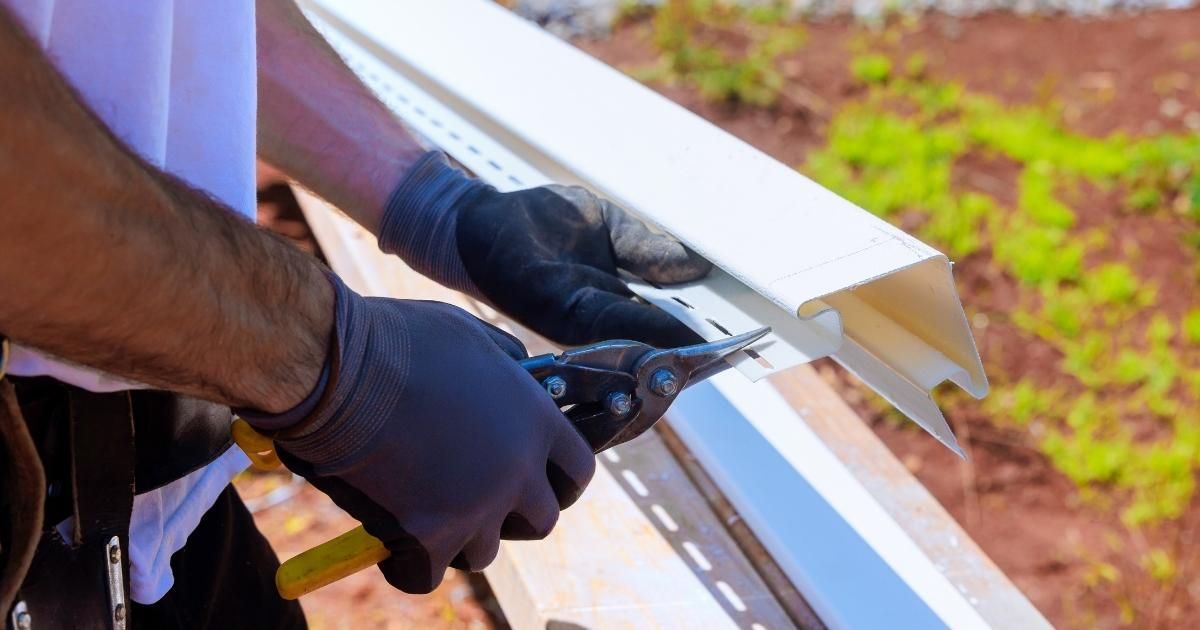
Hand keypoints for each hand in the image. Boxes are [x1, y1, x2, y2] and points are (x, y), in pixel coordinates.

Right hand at [243, 275, 594, 592]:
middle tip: (477, 499)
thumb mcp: (468, 336)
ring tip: (421, 503)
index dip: (558, 479)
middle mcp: (517, 468)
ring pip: (483, 549)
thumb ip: (503, 364)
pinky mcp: (429, 536)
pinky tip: (391, 537)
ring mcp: (476, 507)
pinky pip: (427, 573)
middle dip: (514, 516)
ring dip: (457, 535)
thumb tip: (516, 373)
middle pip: (542, 520)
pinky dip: (409, 563)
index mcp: (535, 419)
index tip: (539, 481)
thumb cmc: (395, 342)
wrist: (336, 371)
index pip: (578, 469)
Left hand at [377, 152, 711, 346]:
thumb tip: (698, 266)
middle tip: (738, 353)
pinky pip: (606, 321)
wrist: (474, 221)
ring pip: (634, 339)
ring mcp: (575, 317)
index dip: (697, 332)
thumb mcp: (607, 228)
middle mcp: (595, 317)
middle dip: (691, 349)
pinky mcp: (553, 308)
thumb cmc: (538, 223)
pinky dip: (640, 330)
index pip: (662, 321)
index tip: (738, 338)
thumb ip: (649, 249)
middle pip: (652, 340)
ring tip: (713, 350)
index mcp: (610, 298)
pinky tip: (670, 333)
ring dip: (672, 348)